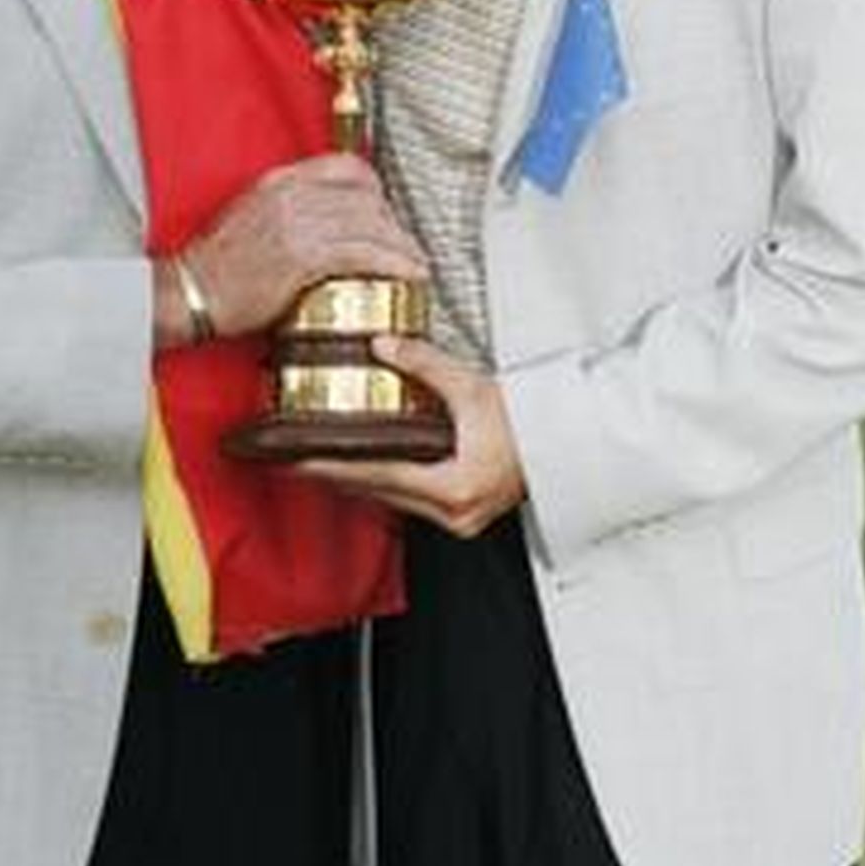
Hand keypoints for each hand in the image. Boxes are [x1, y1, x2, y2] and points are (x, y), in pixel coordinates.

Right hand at [183, 155, 426, 338]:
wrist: (190, 293)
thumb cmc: (216, 266)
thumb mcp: (250, 215)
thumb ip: (288, 208)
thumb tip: (325, 220)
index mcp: (280, 180)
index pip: (346, 167)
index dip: (376, 188)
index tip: (386, 210)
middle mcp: (292, 194)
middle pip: (366, 196)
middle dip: (393, 222)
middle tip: (404, 245)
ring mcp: (299, 224)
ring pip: (370, 225)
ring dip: (401, 246)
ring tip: (415, 263)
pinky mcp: (304, 257)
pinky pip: (363, 254)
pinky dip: (393, 263)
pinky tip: (408, 273)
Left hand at [300, 335, 526, 537]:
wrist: (568, 440)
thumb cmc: (531, 422)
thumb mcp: (472, 387)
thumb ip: (425, 365)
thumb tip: (383, 346)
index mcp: (457, 488)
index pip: (379, 475)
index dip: (335, 465)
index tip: (300, 458)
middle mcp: (456, 513)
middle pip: (379, 493)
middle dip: (336, 474)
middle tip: (295, 459)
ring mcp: (459, 519)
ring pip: (393, 501)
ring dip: (358, 480)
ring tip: (320, 461)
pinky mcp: (462, 514)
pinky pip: (410, 501)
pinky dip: (385, 483)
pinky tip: (365, 469)